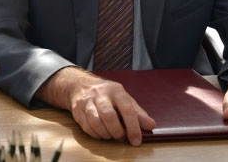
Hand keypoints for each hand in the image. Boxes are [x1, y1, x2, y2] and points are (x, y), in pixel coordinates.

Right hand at [36, 67, 154, 145]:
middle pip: (109, 116)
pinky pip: (87, 127)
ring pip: (96, 122)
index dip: (133, 127)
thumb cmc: (107, 95)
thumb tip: (151, 125)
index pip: (126, 109)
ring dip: (106, 134)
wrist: (81, 85)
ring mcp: (86, 101)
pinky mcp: (77, 109)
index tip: (136, 140)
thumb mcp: (124, 99)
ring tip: (111, 135)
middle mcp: (99, 94)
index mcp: (115, 90)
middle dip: (117, 132)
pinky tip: (101, 133)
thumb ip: (138, 113)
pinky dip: (96, 135)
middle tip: (121, 137)